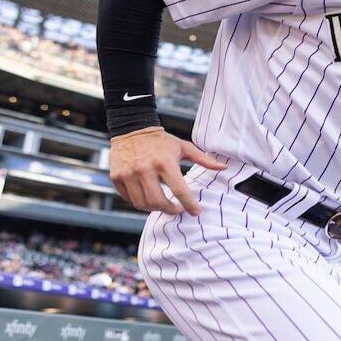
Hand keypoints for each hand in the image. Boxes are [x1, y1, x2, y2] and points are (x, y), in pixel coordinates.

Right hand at [109, 127, 226, 215]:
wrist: (131, 128)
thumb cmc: (161, 141)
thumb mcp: (183, 147)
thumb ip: (203, 159)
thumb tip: (223, 168)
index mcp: (164, 162)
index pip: (179, 190)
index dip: (189, 204)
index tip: (196, 212)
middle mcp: (145, 169)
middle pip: (158, 202)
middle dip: (169, 210)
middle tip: (176, 209)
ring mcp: (129, 174)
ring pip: (141, 204)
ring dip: (153, 208)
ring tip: (161, 203)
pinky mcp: (117, 177)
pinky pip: (128, 199)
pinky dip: (138, 201)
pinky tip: (146, 195)